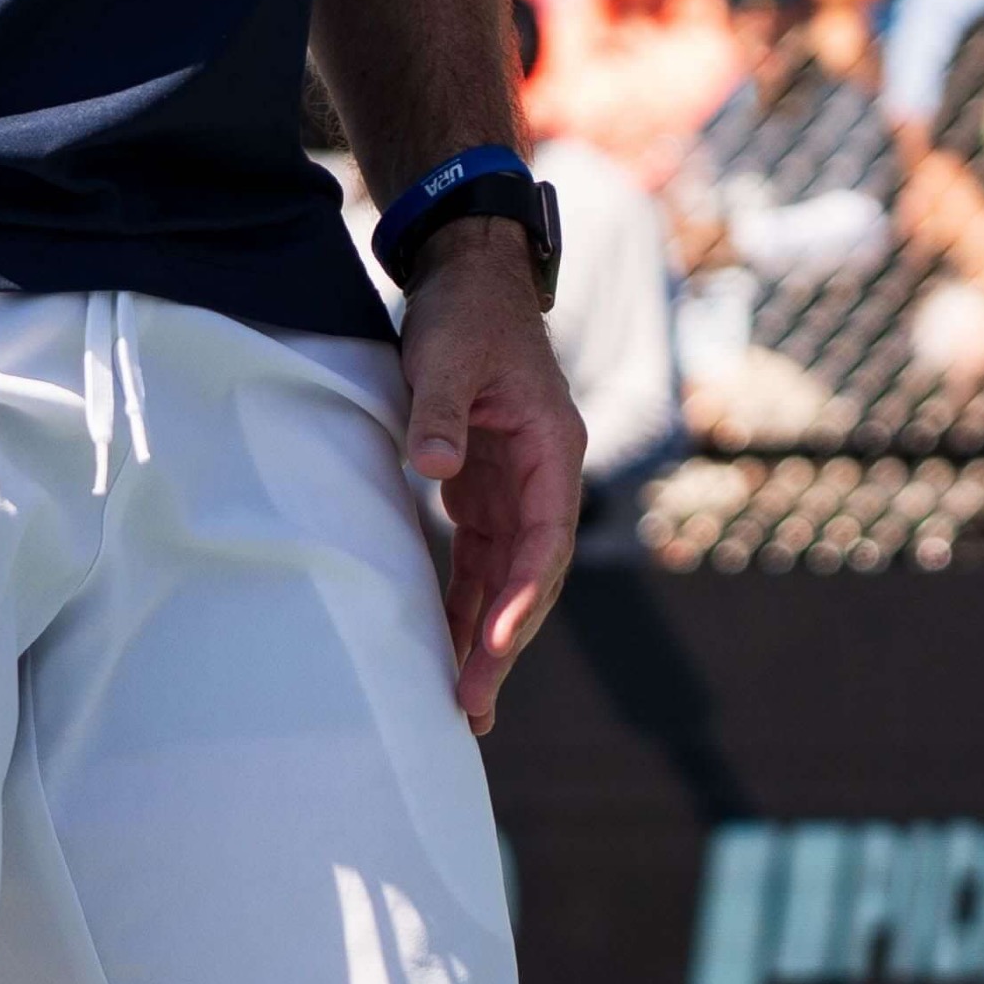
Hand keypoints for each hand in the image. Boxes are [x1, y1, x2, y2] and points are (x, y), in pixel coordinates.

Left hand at [397, 219, 581, 733]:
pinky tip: (448, 650)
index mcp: (551, 446)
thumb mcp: (445, 352)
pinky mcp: (484, 489)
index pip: (545, 539)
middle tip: (471, 705)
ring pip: (507, 578)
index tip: (495, 648)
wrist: (467, 277)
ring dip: (487, 637)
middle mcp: (542, 476)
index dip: (523, 598)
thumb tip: (432, 467)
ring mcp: (515, 487)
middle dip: (504, 642)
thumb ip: (439, 409)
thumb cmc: (464, 313)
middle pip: (532, 575)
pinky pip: (480, 560)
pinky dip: (466, 604)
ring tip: (465, 706)